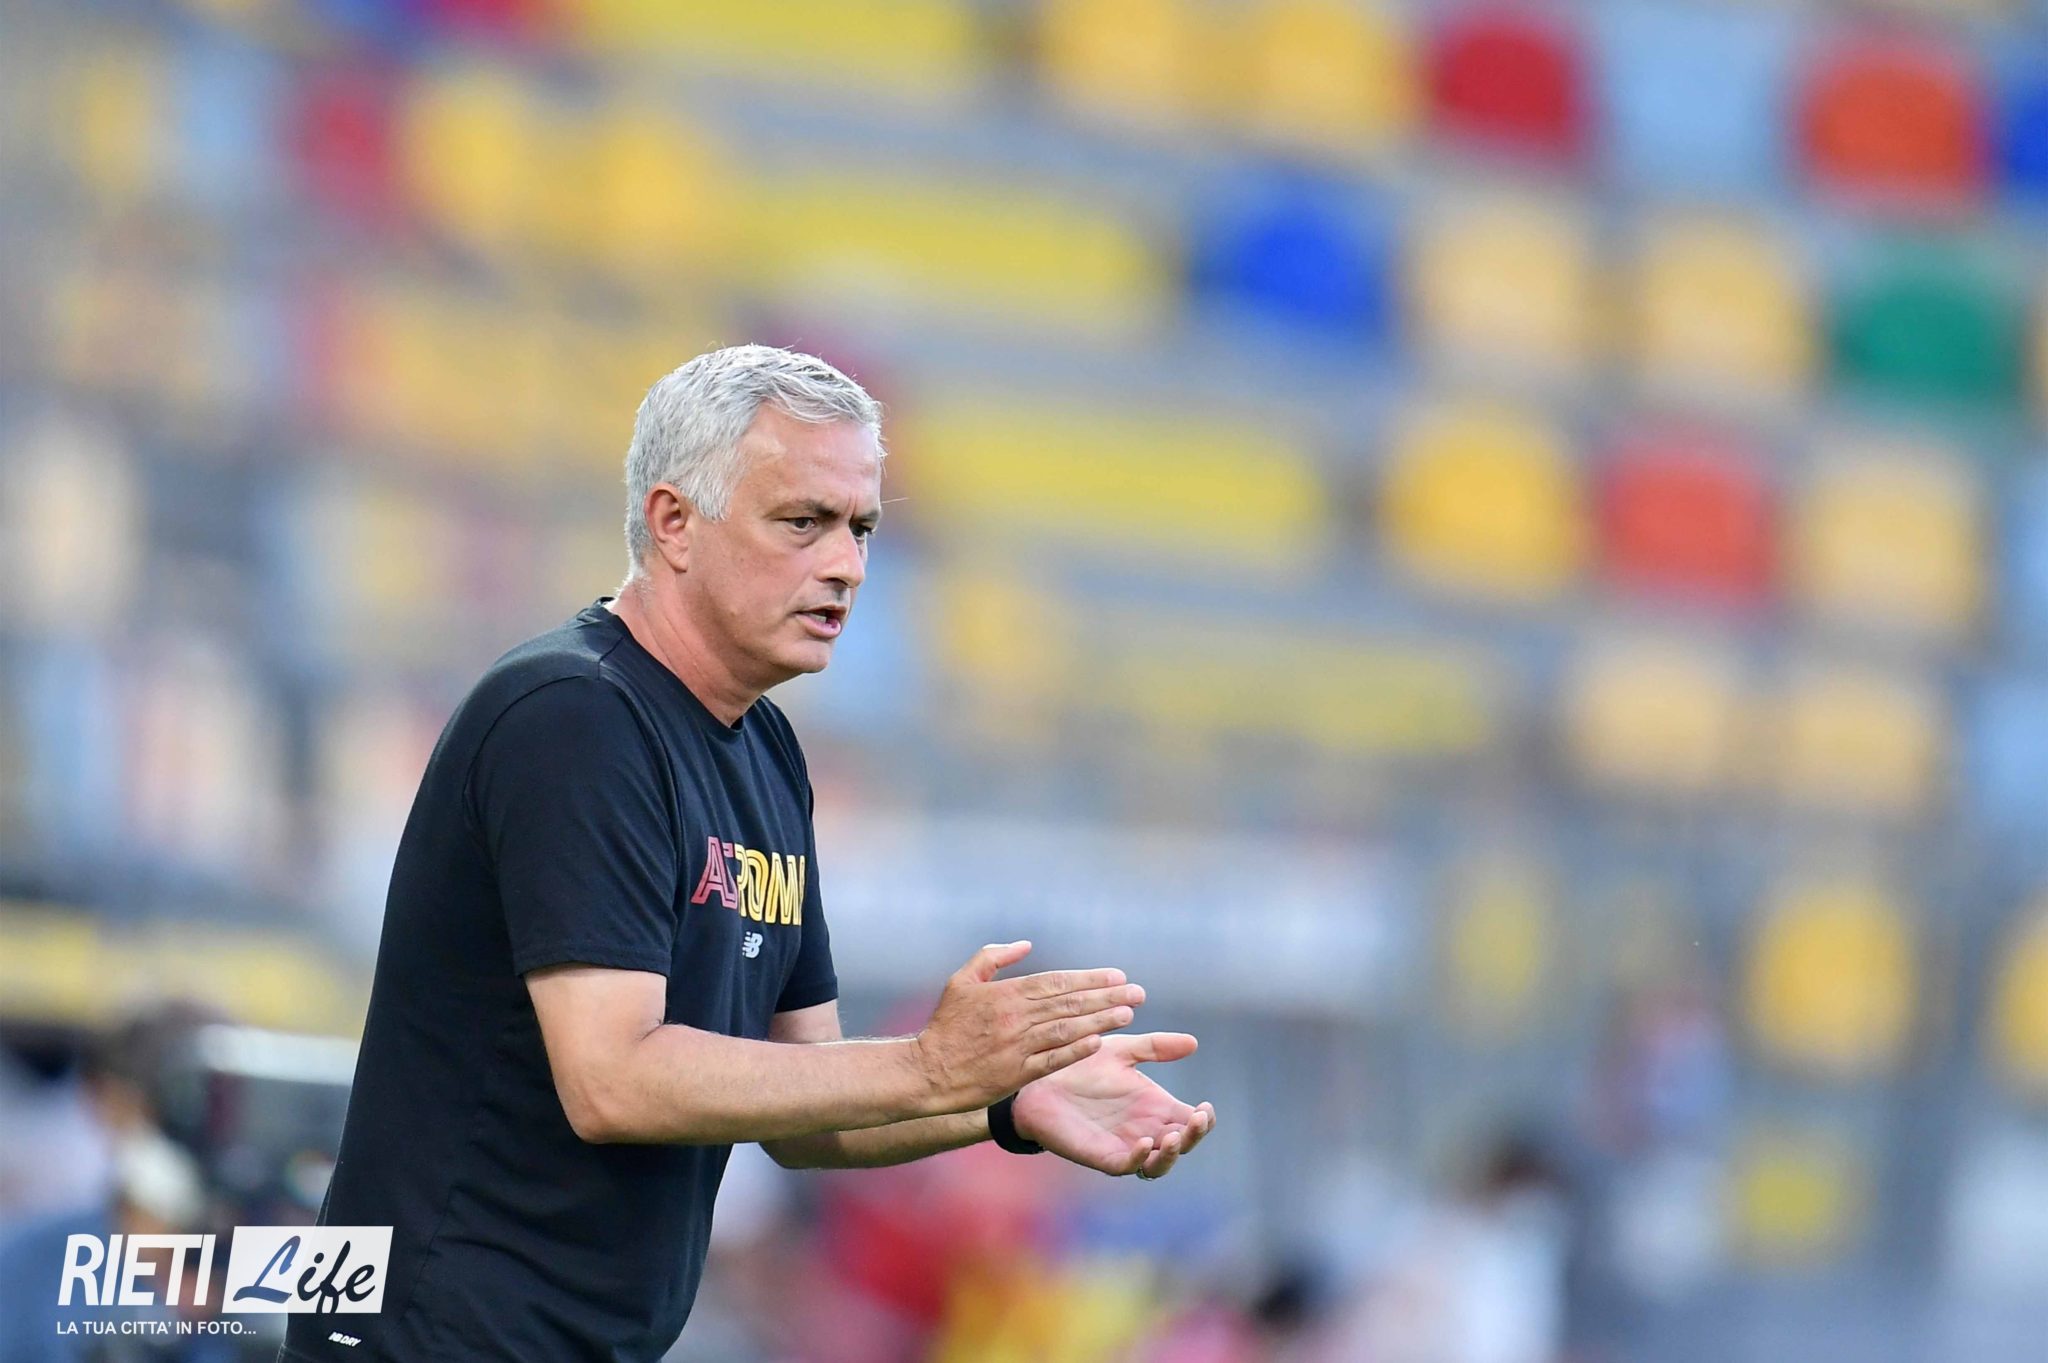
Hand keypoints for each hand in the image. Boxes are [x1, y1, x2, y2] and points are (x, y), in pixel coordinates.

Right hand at [913, 942, 1143, 1111]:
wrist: (927, 1071)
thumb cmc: (945, 1025)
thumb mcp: (961, 981)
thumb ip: (992, 958)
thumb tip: (1026, 944)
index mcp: (1005, 993)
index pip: (1056, 981)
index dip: (1090, 978)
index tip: (1118, 976)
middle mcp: (1015, 1018)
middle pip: (1069, 1003)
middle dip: (1107, 997)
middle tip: (1138, 993)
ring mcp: (1017, 1046)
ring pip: (1067, 1029)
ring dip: (1100, 1020)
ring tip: (1128, 1015)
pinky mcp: (1016, 1074)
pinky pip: (1052, 1060)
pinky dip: (1076, 1051)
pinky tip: (1099, 1042)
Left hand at [1010, 1032, 1215, 1179]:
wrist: (1039, 1080)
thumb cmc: (1081, 1066)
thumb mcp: (1122, 1051)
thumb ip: (1155, 1047)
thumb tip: (1193, 1043)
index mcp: (1155, 1107)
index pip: (1190, 1121)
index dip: (1204, 1120)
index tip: (1205, 1107)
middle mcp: (1145, 1129)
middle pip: (1182, 1145)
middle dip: (1194, 1136)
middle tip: (1197, 1119)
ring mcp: (1124, 1146)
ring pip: (1158, 1164)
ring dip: (1171, 1154)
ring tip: (1174, 1135)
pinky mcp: (1101, 1156)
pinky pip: (1125, 1167)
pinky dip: (1138, 1160)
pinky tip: (1143, 1143)